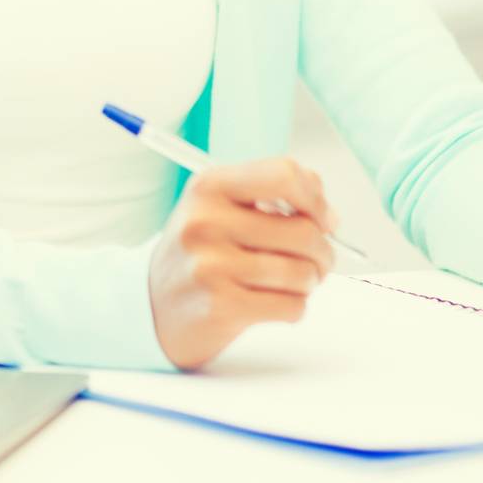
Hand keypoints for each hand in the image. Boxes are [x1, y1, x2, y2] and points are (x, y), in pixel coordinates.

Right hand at [147, 155, 337, 370]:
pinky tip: (274, 302)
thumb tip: (329, 215)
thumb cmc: (201, 251)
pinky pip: (291, 306)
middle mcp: (206, 220)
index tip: (324, 219)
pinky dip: (295, 307)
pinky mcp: (221, 306)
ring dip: (310, 282)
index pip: (284, 175)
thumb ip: (270, 195)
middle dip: (323, 251)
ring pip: (301, 272)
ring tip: (294, 282)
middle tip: (317, 261)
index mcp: (209, 186)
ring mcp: (211, 264)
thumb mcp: (219, 206)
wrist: (153, 304)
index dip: (316, 199)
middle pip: (303, 231)